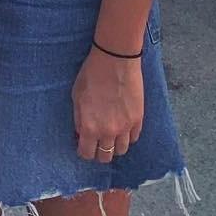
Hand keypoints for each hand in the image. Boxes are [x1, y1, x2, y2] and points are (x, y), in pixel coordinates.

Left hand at [73, 49, 142, 163]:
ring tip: (111, 134)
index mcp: (90, 126)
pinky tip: (123, 126)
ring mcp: (125, 127)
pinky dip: (127, 136)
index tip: (83, 145)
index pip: (87, 154)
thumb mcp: (76, 95)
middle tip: (97, 141)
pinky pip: (134, 138)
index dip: (84, 151)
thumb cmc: (92, 73)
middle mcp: (108, 132)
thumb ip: (78, 118)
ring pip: (121, 150)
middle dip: (99, 152)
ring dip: (114, 145)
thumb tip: (81, 133)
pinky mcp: (138, 119)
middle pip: (105, 157)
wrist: (115, 59)